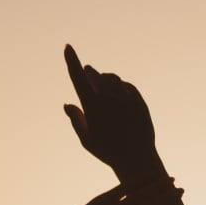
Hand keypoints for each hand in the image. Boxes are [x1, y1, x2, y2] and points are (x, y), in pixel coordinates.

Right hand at [64, 45, 168, 186]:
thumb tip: (67, 104)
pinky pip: (126, 85)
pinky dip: (119, 87)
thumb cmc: (107, 151)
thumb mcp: (87, 139)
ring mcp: (124, 96)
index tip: (67, 46)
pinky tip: (118, 97)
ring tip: (103, 89)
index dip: (72, 61)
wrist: (137, 157)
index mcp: (92, 105)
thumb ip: (76, 119)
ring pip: (111, 78)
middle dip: (90, 74)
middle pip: (95, 75)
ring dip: (105, 80)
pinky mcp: (138, 98)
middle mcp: (108, 97)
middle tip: (88, 72)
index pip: (78, 77)